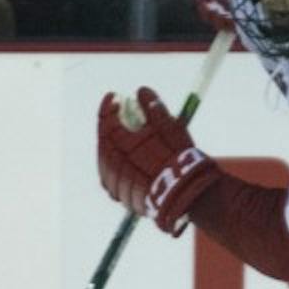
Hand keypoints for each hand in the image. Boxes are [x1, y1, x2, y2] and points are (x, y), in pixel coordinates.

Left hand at [96, 87, 218, 234]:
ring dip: (111, 147)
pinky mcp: (121, 197)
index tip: (114, 95)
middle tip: (118, 115)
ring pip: (105, 160)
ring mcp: (114, 182)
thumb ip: (152, 106)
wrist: (184, 194)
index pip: (106, 118)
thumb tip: (141, 90)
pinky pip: (111, 179)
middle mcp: (111, 163)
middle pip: (104, 139)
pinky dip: (115, 168)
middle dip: (109, 125)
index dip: (109, 104)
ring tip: (121, 139)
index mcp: (117, 143)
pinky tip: (121, 162)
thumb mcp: (168, 125)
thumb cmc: (176, 156)